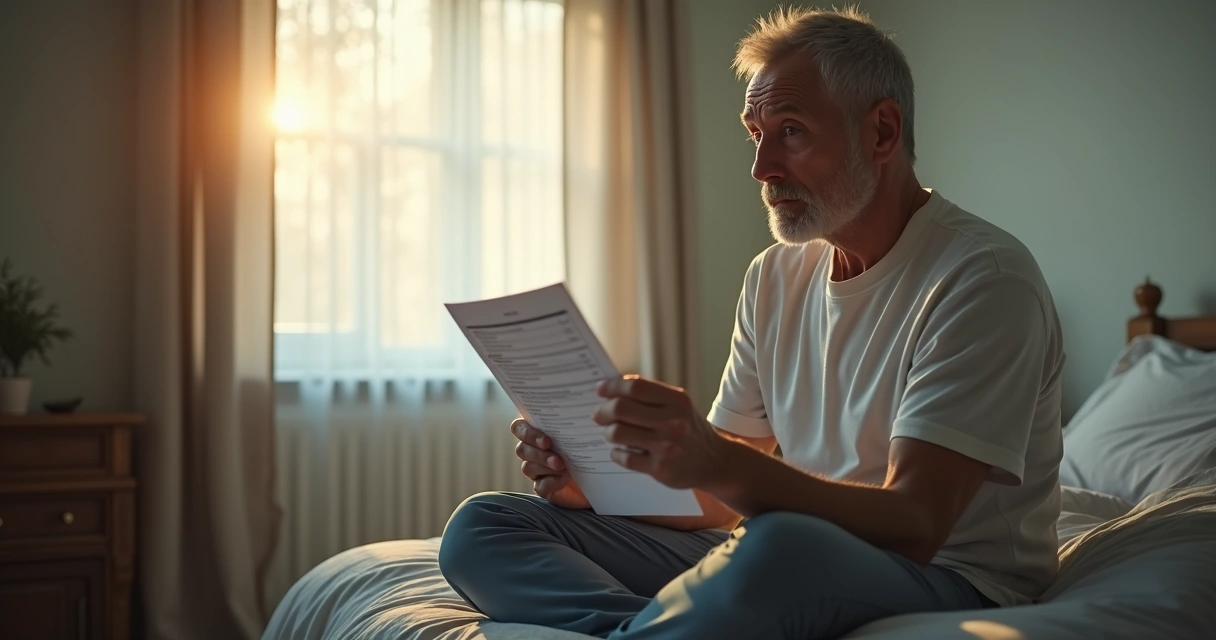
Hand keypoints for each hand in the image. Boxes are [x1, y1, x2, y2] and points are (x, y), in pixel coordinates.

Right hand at [512, 418, 590, 509]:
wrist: (601, 477)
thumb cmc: (591, 449)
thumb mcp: (583, 434)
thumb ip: (573, 423)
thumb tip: (576, 409)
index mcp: (539, 433)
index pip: (519, 428)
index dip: (526, 432)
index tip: (546, 439)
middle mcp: (534, 451)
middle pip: (521, 449)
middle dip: (537, 451)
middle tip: (552, 452)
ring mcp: (538, 471)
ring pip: (527, 467)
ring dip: (544, 465)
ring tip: (562, 466)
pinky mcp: (545, 488)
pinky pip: (539, 486)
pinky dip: (551, 482)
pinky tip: (564, 479)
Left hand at [593, 375, 730, 489]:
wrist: (715, 462)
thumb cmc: (689, 429)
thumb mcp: (678, 405)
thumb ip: (650, 395)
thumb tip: (611, 389)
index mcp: (677, 400)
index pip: (635, 386)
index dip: (612, 386)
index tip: (600, 389)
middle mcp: (673, 422)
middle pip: (621, 409)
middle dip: (603, 411)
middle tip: (599, 415)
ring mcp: (667, 447)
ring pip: (617, 433)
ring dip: (608, 432)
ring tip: (612, 433)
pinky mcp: (660, 469)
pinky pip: (624, 457)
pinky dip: (616, 453)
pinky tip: (622, 451)